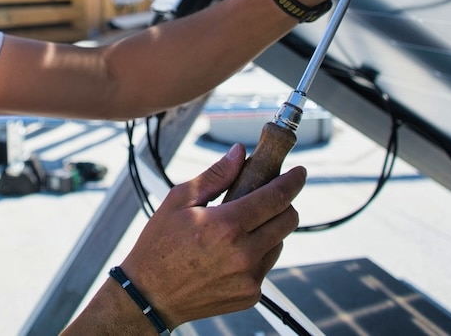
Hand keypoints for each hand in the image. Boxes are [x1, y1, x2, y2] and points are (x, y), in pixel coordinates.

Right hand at [118, 143, 305, 327]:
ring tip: (239, 229)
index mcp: (226, 226)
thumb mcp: (179, 201)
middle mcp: (244, 254)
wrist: (151, 295)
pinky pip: (266, 266)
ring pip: (279, 243)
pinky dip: (257, 254)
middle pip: (288, 220)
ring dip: (269, 230)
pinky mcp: (250, 295)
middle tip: (266, 198)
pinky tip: (232, 253)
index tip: (300, 172)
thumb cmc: (159, 246)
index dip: (292, 181)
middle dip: (284, 203)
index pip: (276, 197)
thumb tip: (239, 154)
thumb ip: (215, 176)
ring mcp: (249, 278)